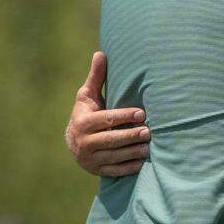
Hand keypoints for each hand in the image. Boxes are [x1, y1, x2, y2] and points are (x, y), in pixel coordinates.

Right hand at [64, 52, 150, 176]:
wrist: (73, 141)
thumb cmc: (87, 112)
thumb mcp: (88, 95)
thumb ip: (97, 77)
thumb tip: (101, 53)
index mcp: (83, 122)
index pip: (106, 119)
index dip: (124, 116)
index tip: (142, 113)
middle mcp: (83, 142)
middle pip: (111, 139)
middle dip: (130, 136)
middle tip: (149, 132)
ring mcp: (89, 158)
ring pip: (114, 156)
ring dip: (133, 152)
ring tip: (149, 147)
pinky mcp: (96, 170)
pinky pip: (114, 171)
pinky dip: (128, 168)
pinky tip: (142, 162)